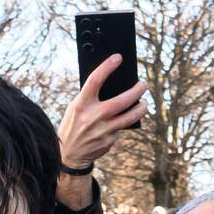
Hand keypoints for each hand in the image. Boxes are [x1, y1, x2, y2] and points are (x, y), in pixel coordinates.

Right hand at [57, 54, 147, 209]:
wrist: (69, 156)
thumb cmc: (73, 126)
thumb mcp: (75, 108)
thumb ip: (90, 97)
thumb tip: (112, 83)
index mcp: (81, 105)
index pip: (94, 81)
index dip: (107, 67)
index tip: (118, 58)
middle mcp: (92, 118)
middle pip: (121, 101)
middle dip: (136, 91)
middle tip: (143, 85)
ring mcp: (102, 131)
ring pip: (129, 117)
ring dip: (140, 108)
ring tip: (144, 102)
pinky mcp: (108, 142)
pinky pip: (122, 128)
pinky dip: (125, 122)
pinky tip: (126, 119)